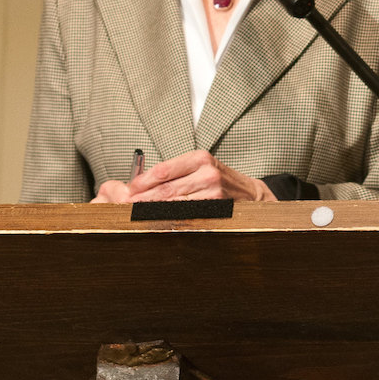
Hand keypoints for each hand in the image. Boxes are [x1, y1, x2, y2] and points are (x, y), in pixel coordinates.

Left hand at [92, 150, 276, 202]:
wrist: (251, 195)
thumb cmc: (219, 181)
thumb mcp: (199, 168)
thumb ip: (174, 174)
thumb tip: (140, 185)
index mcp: (198, 158)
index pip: (163, 171)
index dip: (142, 182)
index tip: (129, 191)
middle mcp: (207, 172)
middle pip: (166, 188)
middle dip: (144, 199)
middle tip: (127, 206)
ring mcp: (214, 191)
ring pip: (175, 203)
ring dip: (154, 210)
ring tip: (137, 215)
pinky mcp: (218, 208)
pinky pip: (188, 214)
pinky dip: (172, 218)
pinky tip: (160, 221)